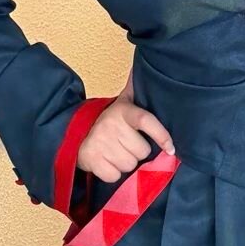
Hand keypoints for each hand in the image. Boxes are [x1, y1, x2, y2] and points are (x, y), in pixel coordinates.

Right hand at [77, 68, 174, 183]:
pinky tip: (106, 162)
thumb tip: (144, 69)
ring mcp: (100, 143)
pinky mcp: (92, 160)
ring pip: (129, 165)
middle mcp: (111, 125)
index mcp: (122, 111)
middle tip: (126, 144)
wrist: (74, 132)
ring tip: (115, 152)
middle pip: (141, 151)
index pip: (145, 120)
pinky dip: (112, 173)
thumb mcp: (122, 103)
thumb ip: (136, 90)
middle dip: (137, 152)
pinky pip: (115, 176)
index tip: (171, 149)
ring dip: (125, 163)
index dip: (161, 135)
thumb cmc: (108, 120)